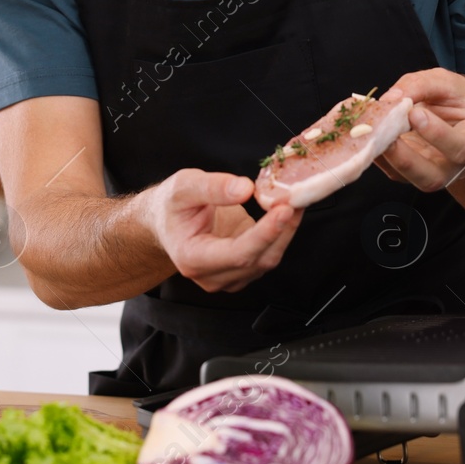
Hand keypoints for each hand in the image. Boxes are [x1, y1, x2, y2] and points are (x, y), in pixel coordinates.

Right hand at [146, 169, 300, 292]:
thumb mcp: (183, 187)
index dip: (264, 234)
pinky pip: (268, 254)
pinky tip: (286, 211)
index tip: (284, 210)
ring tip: (295, 199)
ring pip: (268, 259)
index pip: (237, 253)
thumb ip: (213, 187)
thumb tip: (245, 189)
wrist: (167, 221)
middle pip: (258, 259)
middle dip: (282, 229)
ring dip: (286, 230)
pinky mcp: (243, 269)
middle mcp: (212, 275)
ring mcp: (229, 277)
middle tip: (297, 197)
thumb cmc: (171, 206)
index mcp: (193, 258)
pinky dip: (281, 232)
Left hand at [375, 68, 464, 192]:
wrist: (455, 117)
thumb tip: (390, 98)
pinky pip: (390, 170)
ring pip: (406, 178)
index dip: (437, 134)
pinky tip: (366, 133)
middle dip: (406, 159)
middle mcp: (454, 166)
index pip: (460, 148)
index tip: (415, 114)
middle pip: (432, 178)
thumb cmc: (456, 100)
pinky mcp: (408, 173)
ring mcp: (430, 174)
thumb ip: (422, 85)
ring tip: (371, 132)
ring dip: (386, 158)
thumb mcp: (446, 82)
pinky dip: (375, 153)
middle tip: (387, 135)